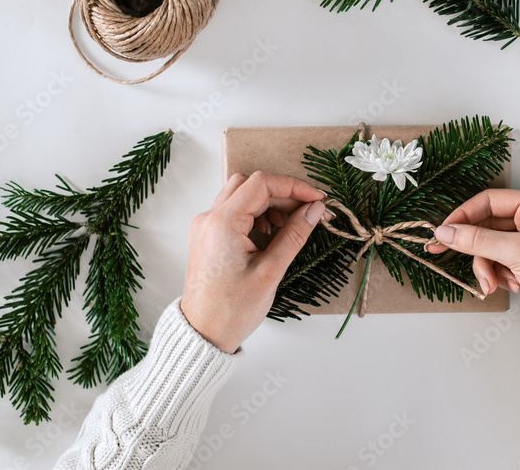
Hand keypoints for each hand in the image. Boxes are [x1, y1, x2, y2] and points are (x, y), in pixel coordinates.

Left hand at [180, 171, 328, 352]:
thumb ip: (294, 235)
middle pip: (252, 185)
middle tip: (310, 213)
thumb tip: (315, 209)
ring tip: (290, 227)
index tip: (317, 199)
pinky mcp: (208, 236)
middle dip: (284, 195)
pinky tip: (271, 235)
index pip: (262, 184)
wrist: (202, 334)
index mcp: (222, 224)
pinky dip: (257, 215)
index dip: (294, 186)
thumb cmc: (231, 311)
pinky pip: (234, 211)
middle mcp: (209, 219)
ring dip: (270, 204)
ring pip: (242, 195)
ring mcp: (206, 227)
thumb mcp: (270, 272)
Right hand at [428, 190, 519, 320]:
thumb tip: (446, 232)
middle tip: (445, 253)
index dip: (463, 215)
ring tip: (493, 284)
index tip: (443, 231)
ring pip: (490, 244)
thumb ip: (478, 240)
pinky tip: (511, 284)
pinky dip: (498, 273)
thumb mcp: (518, 253)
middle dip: (476, 249)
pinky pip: (499, 258)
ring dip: (487, 266)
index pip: (489, 200)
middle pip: (487, 224)